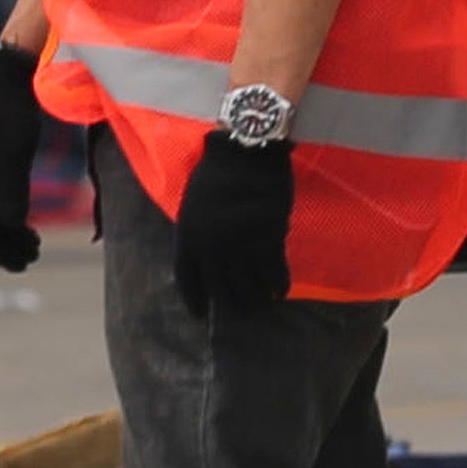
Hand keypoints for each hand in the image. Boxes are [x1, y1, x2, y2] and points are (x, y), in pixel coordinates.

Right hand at [0, 36, 46, 279]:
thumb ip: (12, 189)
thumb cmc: (13, 114)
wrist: (8, 80)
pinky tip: (28, 229)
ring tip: (35, 249)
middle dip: (0, 249)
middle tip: (29, 262)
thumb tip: (10, 225)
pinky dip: (8, 221)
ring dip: (7, 237)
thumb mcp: (16, 151)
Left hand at [171, 129, 296, 316]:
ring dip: (255, 299)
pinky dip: (278, 286)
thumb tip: (210, 261)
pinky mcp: (268, 240)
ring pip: (248, 285)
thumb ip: (198, 234)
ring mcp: (240, 246)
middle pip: (219, 288)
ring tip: (260, 306)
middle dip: (230, 304)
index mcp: (187, 236)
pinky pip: (274, 274)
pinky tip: (280, 293)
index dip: (194, 300)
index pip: (186, 279)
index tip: (199, 314)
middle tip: (240, 312)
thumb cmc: (217, 174)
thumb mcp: (193, 206)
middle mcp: (210, 247)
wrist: (246, 153)